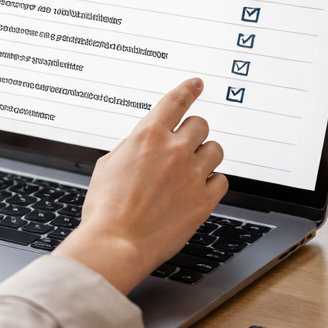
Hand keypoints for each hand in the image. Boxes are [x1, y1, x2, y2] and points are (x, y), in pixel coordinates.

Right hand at [55, 78, 227, 293]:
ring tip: (189, 170)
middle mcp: (174, 150)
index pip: (175, 102)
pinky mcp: (204, 200)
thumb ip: (131, 149)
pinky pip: (221, 180)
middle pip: (200, 124)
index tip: (196, 84)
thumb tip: (144, 146)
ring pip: (215, 150)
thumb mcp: (107, 166)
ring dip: (204, 155)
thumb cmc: (105, 209)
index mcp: (147, 136)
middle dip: (191, 132)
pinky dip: (211, 182)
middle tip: (182, 146)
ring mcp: (192, 174)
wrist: (116, 242)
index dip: (188, 89)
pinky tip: (196, 189)